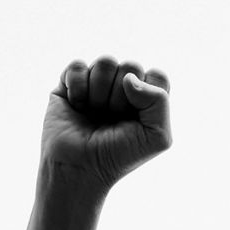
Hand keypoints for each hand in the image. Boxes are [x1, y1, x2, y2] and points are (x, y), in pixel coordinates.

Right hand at [42, 56, 172, 190]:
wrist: (80, 168)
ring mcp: (97, 85)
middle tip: (113, 117)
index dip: (148, 93)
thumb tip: (129, 77)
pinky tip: (77, 105)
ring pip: (106, 62)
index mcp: (147, 99)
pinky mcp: (70, 84)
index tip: (138, 116)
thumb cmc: (121, 155)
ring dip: (100, 90)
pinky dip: (78, 87)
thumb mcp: (157, 136)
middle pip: (131, 66)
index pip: (157, 75)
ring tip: (94, 112)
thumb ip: (159, 101)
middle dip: (122, 96)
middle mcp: (124, 89)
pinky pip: (78, 66)